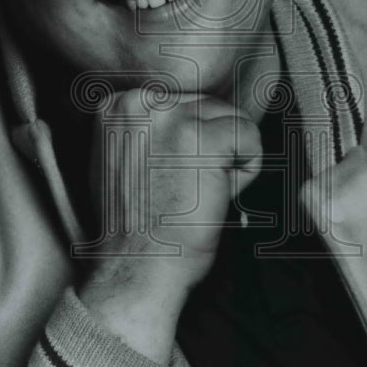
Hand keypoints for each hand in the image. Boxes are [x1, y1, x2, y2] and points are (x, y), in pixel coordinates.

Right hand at [78, 89, 261, 361]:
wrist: (137, 265)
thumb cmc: (134, 224)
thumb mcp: (119, 160)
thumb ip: (143, 129)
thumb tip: (179, 114)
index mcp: (117, 104)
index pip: (180, 104)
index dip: (187, 144)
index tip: (170, 176)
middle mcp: (140, 101)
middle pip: (207, 107)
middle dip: (210, 148)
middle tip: (185, 189)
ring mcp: (171, 116)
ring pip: (231, 119)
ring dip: (228, 158)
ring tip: (199, 191)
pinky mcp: (202, 137)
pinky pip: (250, 136)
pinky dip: (246, 170)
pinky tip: (217, 194)